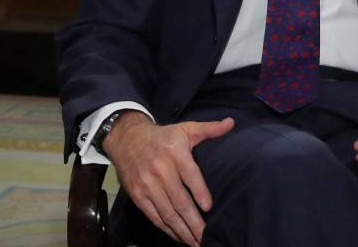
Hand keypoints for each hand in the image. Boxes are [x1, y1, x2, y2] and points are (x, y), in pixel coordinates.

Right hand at [103, 111, 234, 246]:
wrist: (126, 138)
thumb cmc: (162, 136)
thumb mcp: (185, 128)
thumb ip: (209, 129)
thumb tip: (230, 123)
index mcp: (175, 152)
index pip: (189, 174)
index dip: (199, 192)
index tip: (208, 208)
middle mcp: (160, 169)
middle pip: (179, 200)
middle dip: (194, 222)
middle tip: (206, 236)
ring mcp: (147, 184)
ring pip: (167, 212)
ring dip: (182, 230)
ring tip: (195, 242)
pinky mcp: (137, 195)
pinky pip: (154, 216)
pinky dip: (167, 229)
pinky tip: (178, 236)